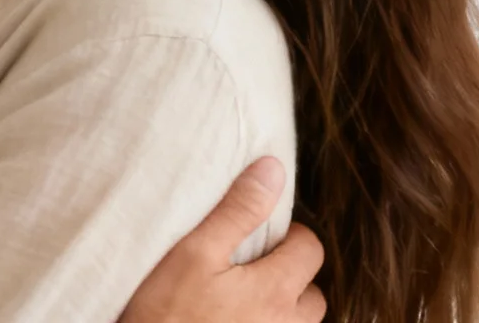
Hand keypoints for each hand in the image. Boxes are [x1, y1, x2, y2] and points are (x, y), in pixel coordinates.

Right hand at [121, 158, 326, 322]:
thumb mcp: (194, 252)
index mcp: (274, 291)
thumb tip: (273, 170)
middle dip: (293, 276)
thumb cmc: (165, 313)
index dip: (291, 234)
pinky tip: (234, 320)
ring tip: (246, 298)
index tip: (262, 233)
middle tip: (256, 267)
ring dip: (283, 309)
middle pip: (313, 295)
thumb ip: (237, 211)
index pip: (311, 250)